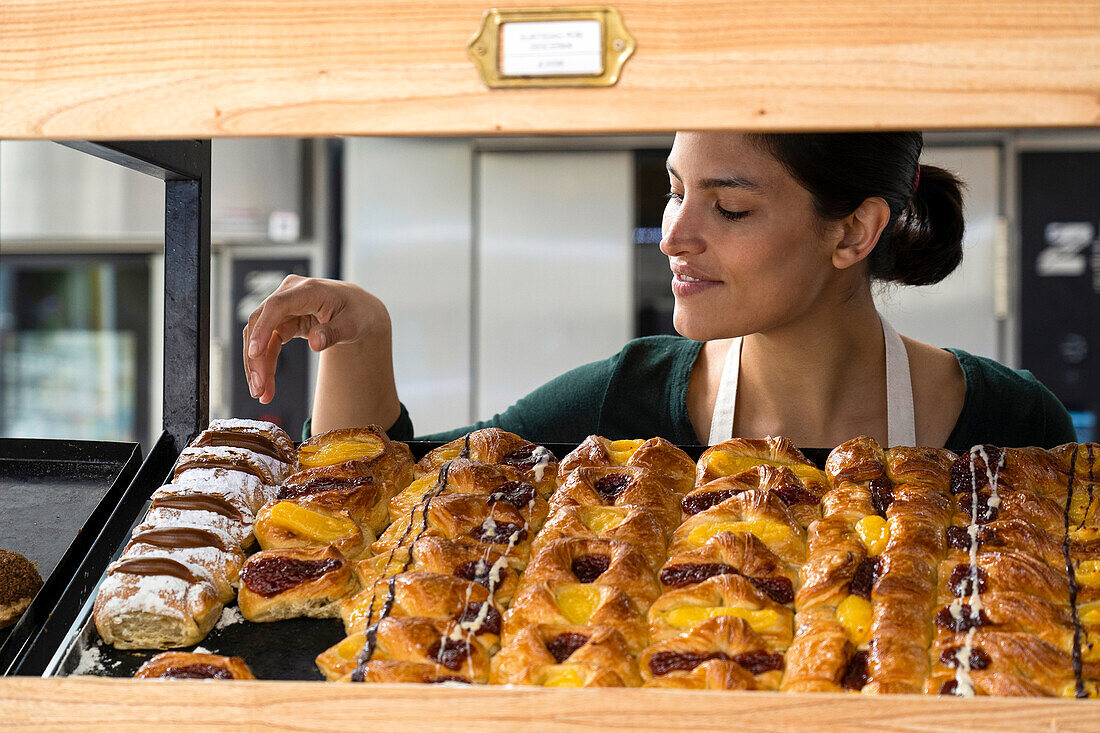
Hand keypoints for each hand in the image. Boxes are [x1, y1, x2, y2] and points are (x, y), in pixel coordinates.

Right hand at [242, 275, 382, 403]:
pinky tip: (266, 386)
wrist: (360, 311)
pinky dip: (265, 365)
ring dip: (256, 365)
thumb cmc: (357, 313)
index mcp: (307, 290)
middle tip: (258, 387)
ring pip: (258, 336)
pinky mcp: (282, 322)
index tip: (254, 352)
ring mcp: (283, 308)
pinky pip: (267, 344)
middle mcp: (289, 295)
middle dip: (255, 357)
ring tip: (260, 393)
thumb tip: (316, 343)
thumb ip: (333, 332)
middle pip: (260, 323)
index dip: (262, 328)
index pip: (277, 306)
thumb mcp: (353, 324)